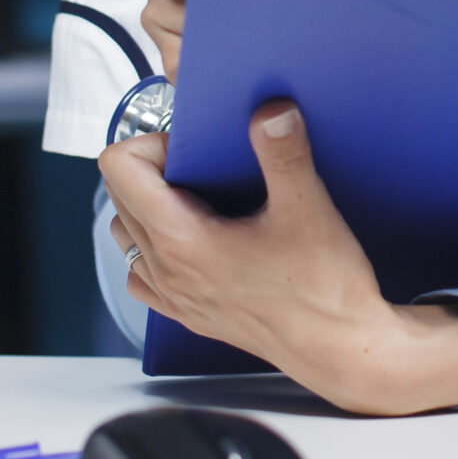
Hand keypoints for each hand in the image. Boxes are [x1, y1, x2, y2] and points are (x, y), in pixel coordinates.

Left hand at [100, 101, 457, 414]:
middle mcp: (165, 270)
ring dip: (150, 208)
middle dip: (154, 168)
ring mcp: (172, 297)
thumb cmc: (323, 290)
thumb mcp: (308, 208)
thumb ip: (284, 153)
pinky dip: (155, 250)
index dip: (152, 143)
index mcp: (181, 240)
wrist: (338, 348)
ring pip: (126, 234)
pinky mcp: (186, 314)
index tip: (194, 147)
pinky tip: (196, 241)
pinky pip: (142, 273)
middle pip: (119, 195)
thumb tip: (270, 110)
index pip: (119, 169)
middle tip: (205, 166)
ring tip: (200, 199)